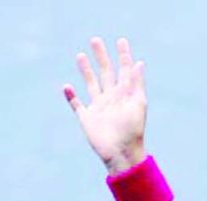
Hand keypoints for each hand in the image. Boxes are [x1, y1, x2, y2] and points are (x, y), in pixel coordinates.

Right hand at [63, 37, 146, 173]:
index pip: (124, 71)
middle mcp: (111, 99)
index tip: (121, 41)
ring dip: (86, 71)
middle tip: (95, 40)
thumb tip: (139, 63)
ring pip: (91, 85)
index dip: (123, 56)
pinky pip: (77, 105)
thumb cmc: (133, 131)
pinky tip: (67, 87)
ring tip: (80, 55)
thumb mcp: (138, 105)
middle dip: (101, 57)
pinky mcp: (87, 119)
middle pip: (105, 73)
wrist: (122, 154)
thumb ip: (137, 84)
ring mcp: (99, 108)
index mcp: (124, 95)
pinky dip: (71, 96)